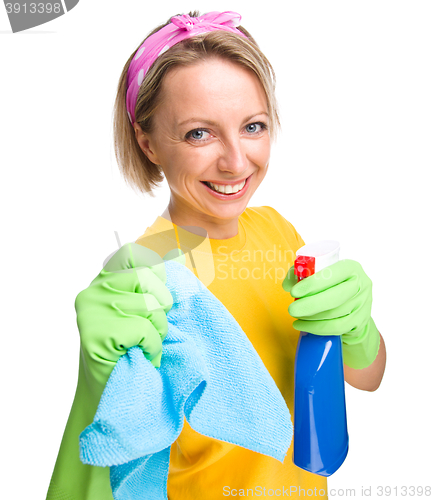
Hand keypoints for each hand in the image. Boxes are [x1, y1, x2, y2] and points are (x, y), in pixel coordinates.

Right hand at [75, 242, 172, 390]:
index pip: (131, 252)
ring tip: (145, 344)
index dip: (153, 267)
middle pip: (146, 277)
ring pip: (149, 305)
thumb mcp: (136, 311)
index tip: (158, 291)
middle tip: (152, 327)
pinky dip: (152, 346)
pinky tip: (140, 354)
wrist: (108, 394)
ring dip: (157, 330)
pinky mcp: (98, 333)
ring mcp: (92, 312)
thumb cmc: (128, 349)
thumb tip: (181, 255)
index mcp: (101, 283)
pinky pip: (146, 329)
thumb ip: (148, 286)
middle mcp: (92, 292)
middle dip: (161, 305)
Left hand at [282, 259, 379, 368]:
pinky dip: (317, 328)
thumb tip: (288, 285)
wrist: (353, 304)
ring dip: (311, 318)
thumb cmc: (332, 285)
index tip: (294, 292)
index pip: (331, 274)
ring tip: (297, 316)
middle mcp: (360, 284)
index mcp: (350, 267)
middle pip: (334, 298)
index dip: (312, 284)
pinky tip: (303, 326)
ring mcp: (362, 304)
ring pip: (334, 314)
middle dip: (309, 305)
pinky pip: (336, 327)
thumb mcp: (318, 274)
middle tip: (292, 309)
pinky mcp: (360, 321)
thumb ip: (301, 275)